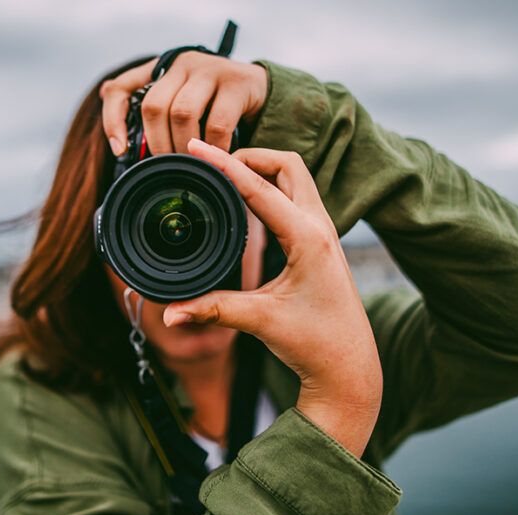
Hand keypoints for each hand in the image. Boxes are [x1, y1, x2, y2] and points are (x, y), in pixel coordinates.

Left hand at [99, 52, 267, 155]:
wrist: (260, 91)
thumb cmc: (213, 103)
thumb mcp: (182, 103)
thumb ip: (154, 112)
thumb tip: (113, 126)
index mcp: (161, 70)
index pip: (122, 88)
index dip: (112, 119)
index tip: (119, 150)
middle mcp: (182, 64)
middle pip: (154, 106)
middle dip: (158, 144)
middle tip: (169, 167)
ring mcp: (210, 70)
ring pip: (182, 113)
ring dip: (184, 147)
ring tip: (192, 165)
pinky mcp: (236, 83)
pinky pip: (217, 124)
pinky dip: (213, 148)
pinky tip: (216, 159)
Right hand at [163, 139, 382, 456]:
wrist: (349, 365)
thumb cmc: (315, 343)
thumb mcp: (259, 321)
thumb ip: (212, 310)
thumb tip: (169, 313)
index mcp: (308, 238)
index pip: (259, 188)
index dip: (223, 164)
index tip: (196, 146)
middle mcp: (320, 227)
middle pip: (287, 164)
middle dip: (249, 155)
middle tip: (213, 161)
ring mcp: (325, 232)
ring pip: (295, 177)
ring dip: (263, 168)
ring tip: (226, 173)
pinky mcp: (322, 242)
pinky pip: (297, 197)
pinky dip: (271, 187)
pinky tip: (248, 199)